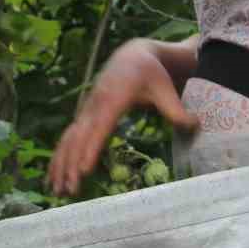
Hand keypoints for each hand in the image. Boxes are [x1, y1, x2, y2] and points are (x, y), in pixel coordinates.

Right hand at [47, 40, 198, 196]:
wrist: (131, 56)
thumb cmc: (150, 74)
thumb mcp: (164, 88)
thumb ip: (175, 109)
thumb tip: (194, 126)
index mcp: (114, 98)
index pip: (100, 128)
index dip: (90, 149)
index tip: (84, 170)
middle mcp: (95, 105)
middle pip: (78, 138)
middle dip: (71, 165)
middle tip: (69, 191)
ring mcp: (86, 111)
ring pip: (68, 140)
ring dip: (60, 165)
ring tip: (56, 191)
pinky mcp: (83, 116)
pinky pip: (67, 139)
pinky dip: (59, 158)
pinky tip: (54, 178)